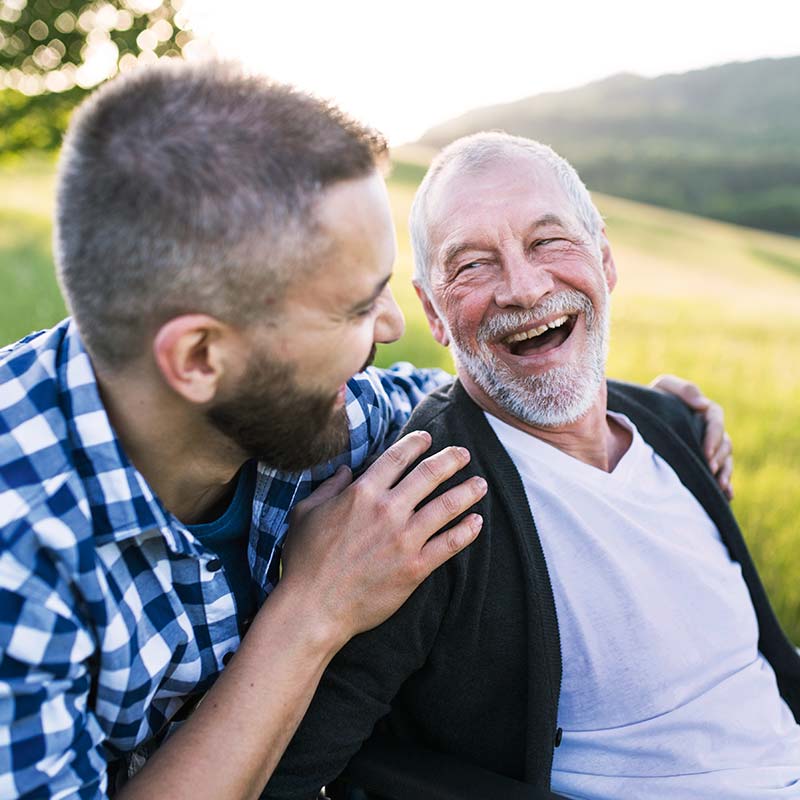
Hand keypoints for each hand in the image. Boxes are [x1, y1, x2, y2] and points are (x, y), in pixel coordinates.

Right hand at [280, 430, 486, 643]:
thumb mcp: (306, 513)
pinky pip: (449, 545)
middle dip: (451, 459)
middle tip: (464, 454)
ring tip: (480, 484)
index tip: (428, 438)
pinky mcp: (415, 568)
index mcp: (362, 493)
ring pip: (446, 506)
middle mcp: (387, 510)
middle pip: (429, 474)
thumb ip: (328, 487)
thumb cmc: (304, 561)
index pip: (397, 458)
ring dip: (467, 491)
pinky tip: (477, 522)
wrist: (313, 607)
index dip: (416, 443)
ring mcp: (404, 539)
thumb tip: (345, 471)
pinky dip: (467, 531)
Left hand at [649, 374, 732, 499]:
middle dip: (719, 458)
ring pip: (726, 461)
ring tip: (719, 486)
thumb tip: (703, 405)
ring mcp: (708, 448)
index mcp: (702, 412)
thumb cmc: (652, 400)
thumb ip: (684, 389)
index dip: (714, 436)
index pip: (716, 420)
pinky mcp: (703, 464)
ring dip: (725, 473)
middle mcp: (708, 431)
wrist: (635, 417)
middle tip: (709, 470)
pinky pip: (721, 475)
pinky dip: (726, 485)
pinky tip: (725, 496)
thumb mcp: (664, 388)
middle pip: (724, 444)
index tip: (706, 452)